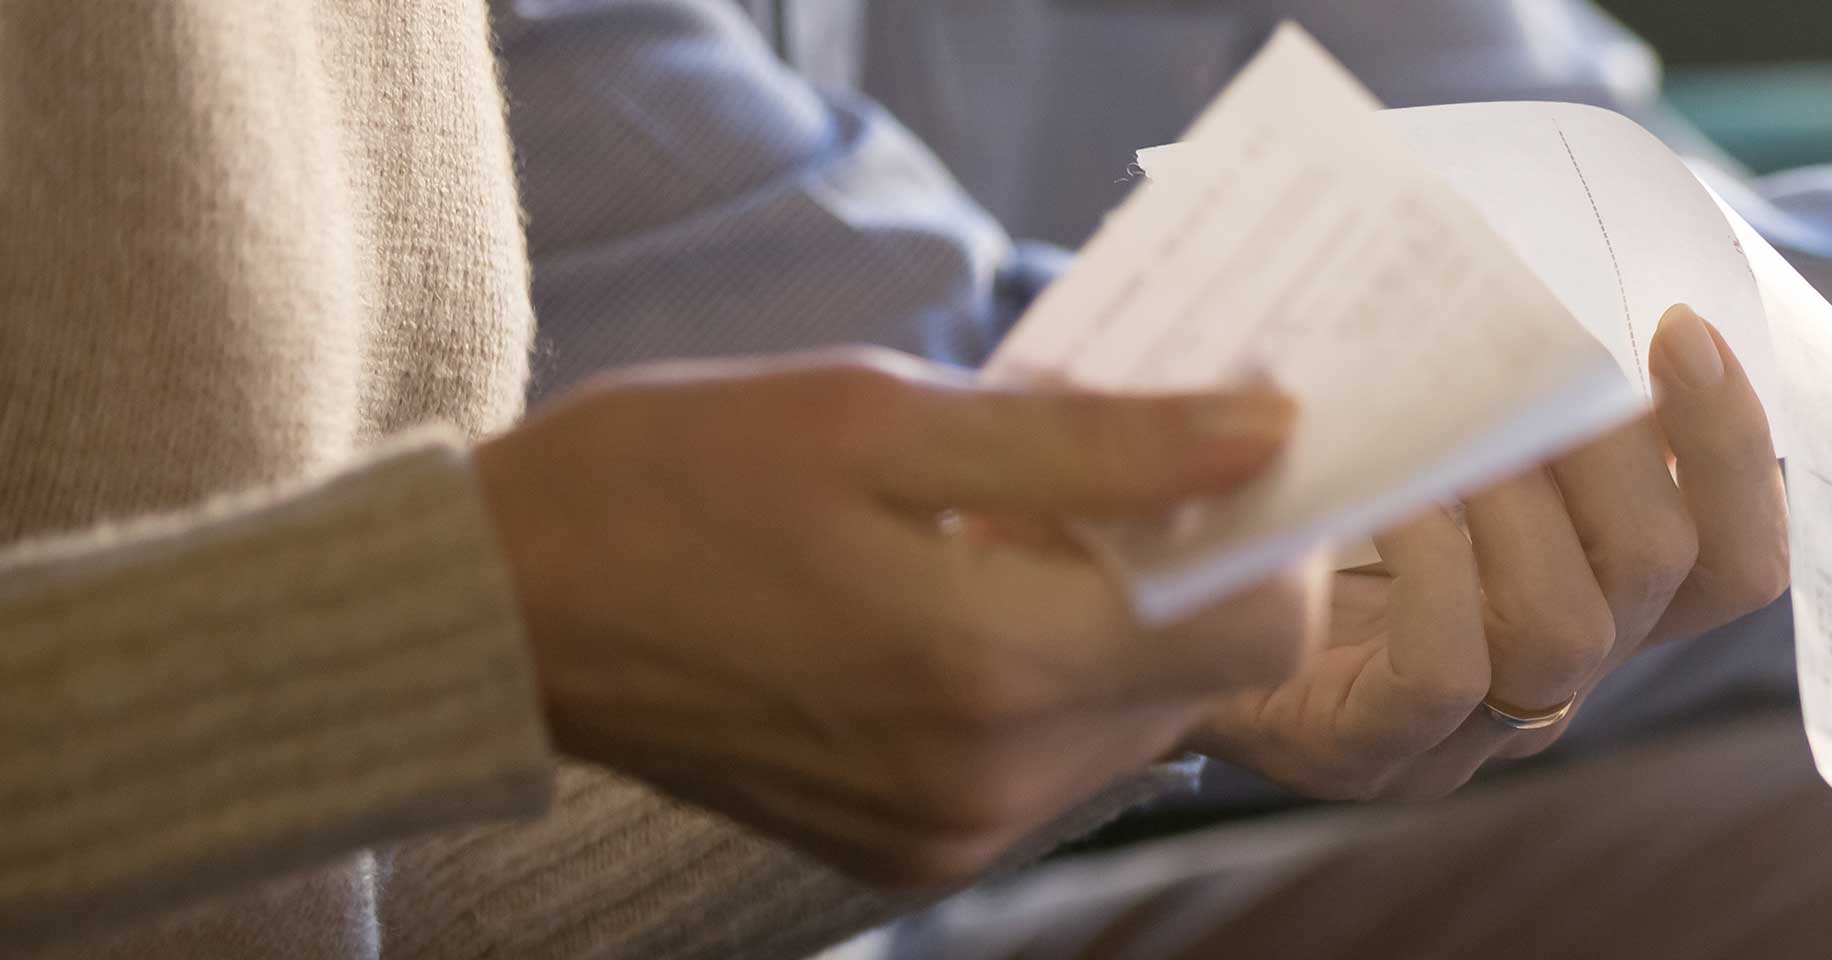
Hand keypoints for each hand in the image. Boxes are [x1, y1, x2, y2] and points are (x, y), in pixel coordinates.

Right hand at [476, 348, 1323, 886]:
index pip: (1262, 628)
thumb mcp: (883, 416)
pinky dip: (1046, 675)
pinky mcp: (913, 853)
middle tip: (1103, 462)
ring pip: (1139, 720)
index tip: (1227, 440)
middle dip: (1189, 564)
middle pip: (1208, 676)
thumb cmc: (673, 480)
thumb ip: (1097, 441)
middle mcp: (990, 780)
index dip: (1269, 526)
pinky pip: (1054, 761)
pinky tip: (957, 599)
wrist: (499, 612)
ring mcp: (951, 833)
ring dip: (1117, 620)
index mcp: (991, 666)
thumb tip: (1268, 429)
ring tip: (1005, 529)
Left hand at [1187, 307, 1787, 798]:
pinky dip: (1427, 568)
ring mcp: (1472, 727)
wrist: (1142, 616)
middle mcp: (1557, 669)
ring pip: (1571, 632)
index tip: (1679, 327)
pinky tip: (1382, 492)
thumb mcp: (1408, 426)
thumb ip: (1490, 379)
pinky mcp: (1374, 749)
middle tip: (1532, 359)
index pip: (1740, 559)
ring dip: (1516, 502)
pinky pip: (1448, 674)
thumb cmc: (1290, 500)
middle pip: (1670, 573)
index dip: (1736, 449)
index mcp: (1594, 594)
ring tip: (1449, 425)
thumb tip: (1528, 251)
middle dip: (1612, 445)